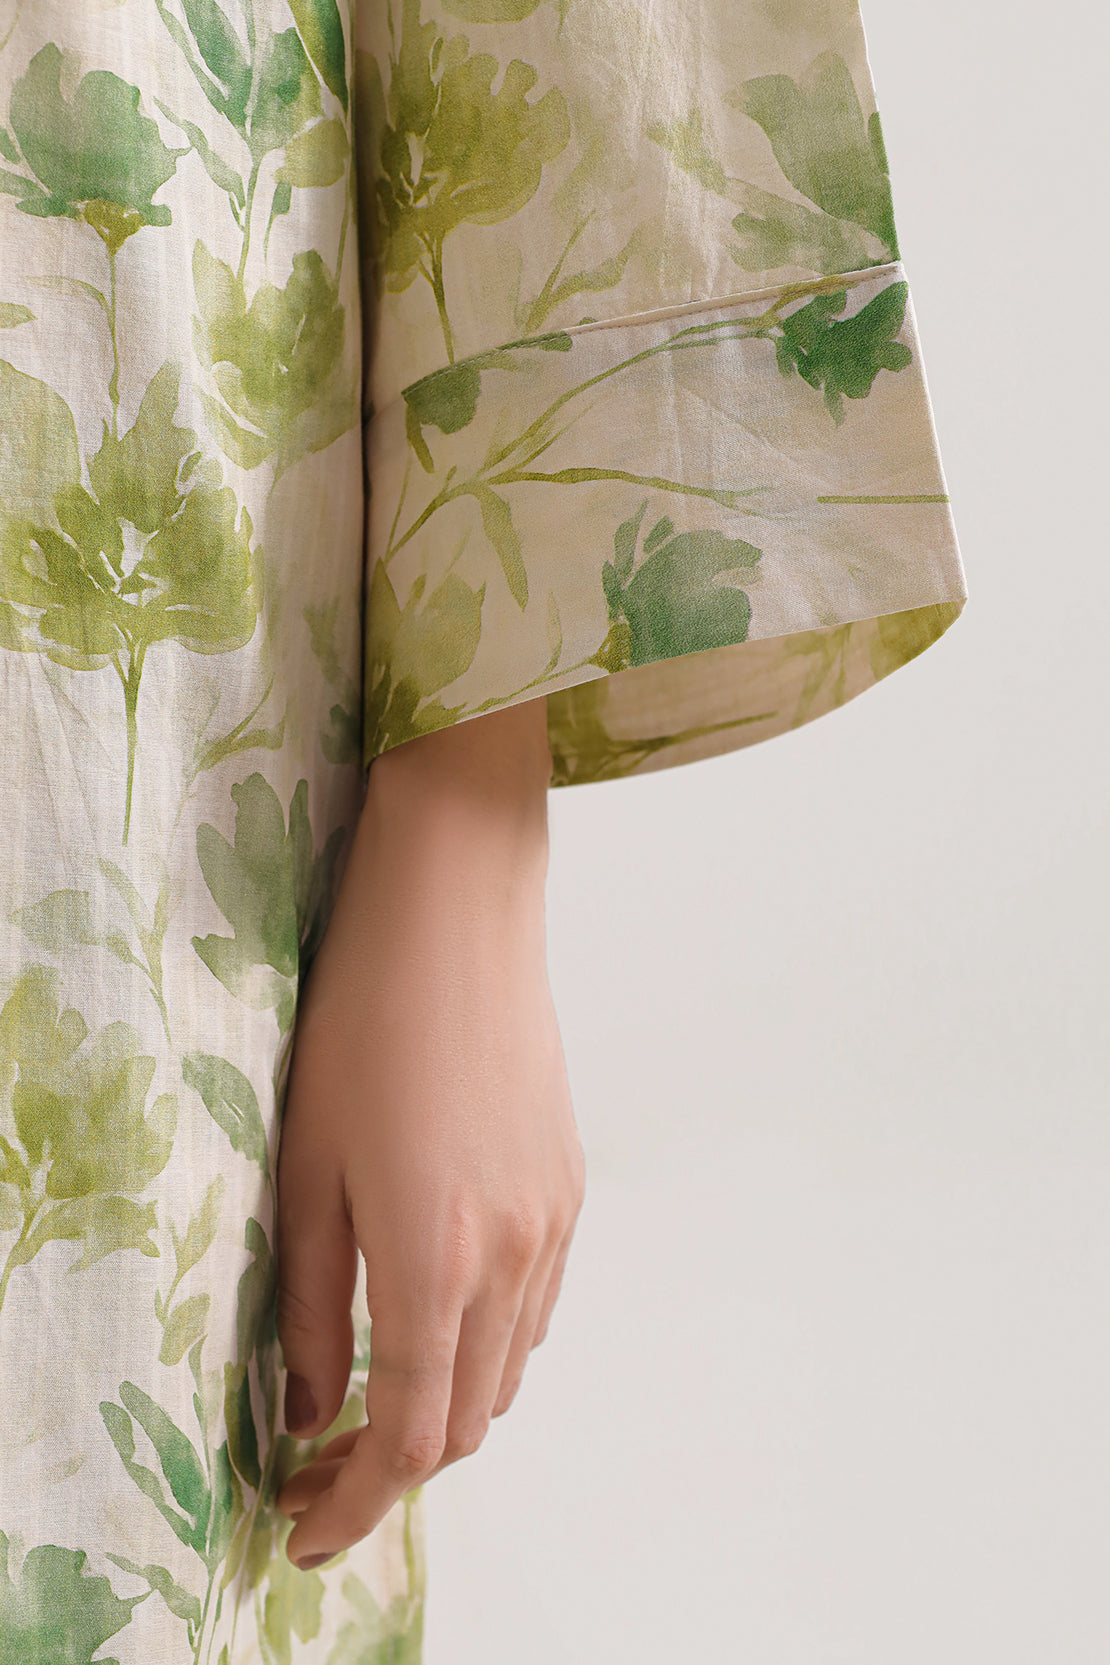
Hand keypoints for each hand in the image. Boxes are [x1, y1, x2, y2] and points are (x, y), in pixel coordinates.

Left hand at [273, 699, 584, 1569]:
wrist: (460, 923)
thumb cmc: (365, 1026)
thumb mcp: (306, 1165)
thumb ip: (308, 1302)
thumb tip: (311, 1405)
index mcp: (434, 1258)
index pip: (405, 1430)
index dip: (356, 1501)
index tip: (308, 1528)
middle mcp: (511, 1258)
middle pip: (467, 1420)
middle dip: (396, 1468)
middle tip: (323, 1465)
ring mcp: (553, 1226)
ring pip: (508, 1372)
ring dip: (444, 1410)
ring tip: (372, 1396)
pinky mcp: (570, 1190)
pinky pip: (537, 1311)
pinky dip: (487, 1349)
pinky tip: (439, 1318)